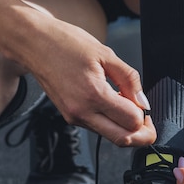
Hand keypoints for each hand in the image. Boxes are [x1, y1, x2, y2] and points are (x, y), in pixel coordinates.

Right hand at [18, 13, 155, 146]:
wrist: (34, 44)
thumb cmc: (66, 43)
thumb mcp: (106, 54)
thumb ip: (129, 80)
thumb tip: (143, 102)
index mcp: (93, 94)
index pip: (131, 122)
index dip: (144, 116)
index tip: (146, 105)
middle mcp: (82, 112)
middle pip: (122, 140)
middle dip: (141, 136)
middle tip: (149, 124)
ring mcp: (74, 117)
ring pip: (110, 137)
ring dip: (125, 128)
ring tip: (129, 107)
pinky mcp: (69, 117)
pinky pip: (97, 128)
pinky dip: (111, 122)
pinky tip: (113, 105)